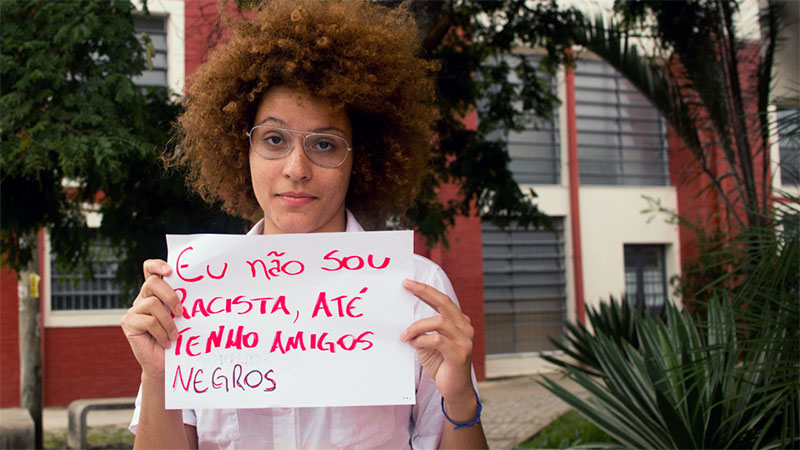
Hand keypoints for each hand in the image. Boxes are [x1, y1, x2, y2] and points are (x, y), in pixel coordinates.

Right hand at [120, 259, 182, 377]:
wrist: (163, 363)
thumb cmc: (176, 338)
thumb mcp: (180, 318)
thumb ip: (180, 303)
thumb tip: (197, 294)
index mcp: (155, 293)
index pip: (150, 270)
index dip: (157, 265)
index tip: (170, 271)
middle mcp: (142, 298)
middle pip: (153, 283)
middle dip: (171, 295)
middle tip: (181, 312)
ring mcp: (133, 310)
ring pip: (152, 304)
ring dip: (168, 321)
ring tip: (175, 335)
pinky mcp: (128, 323)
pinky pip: (148, 321)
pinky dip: (161, 332)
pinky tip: (166, 342)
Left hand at [400, 279, 476, 419]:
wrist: (454, 389)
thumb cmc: (441, 365)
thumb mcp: (428, 343)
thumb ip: (422, 330)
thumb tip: (403, 319)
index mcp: (459, 322)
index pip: (442, 300)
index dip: (425, 290)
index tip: (408, 283)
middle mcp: (464, 327)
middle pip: (444, 303)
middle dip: (424, 292)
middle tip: (407, 286)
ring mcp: (464, 340)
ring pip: (438, 322)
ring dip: (417, 327)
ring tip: (405, 336)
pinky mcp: (459, 353)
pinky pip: (437, 340)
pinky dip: (422, 341)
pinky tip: (415, 345)